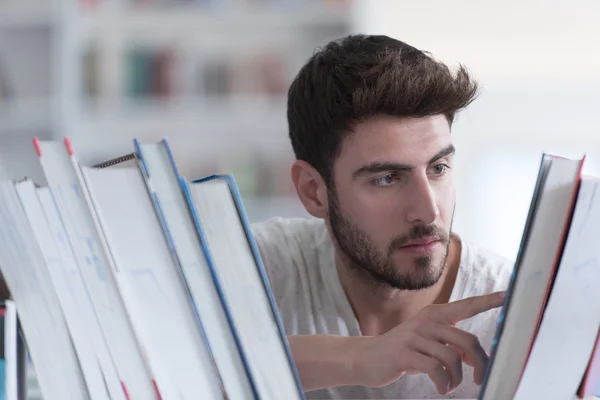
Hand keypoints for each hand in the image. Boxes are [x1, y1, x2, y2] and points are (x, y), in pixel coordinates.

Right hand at [354, 291, 504, 394]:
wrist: (369, 358)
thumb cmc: (405, 351)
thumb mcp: (429, 343)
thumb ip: (452, 346)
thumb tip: (477, 360)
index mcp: (434, 315)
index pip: (466, 305)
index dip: (487, 301)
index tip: (507, 296)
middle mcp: (426, 321)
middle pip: (467, 340)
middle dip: (480, 364)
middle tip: (479, 379)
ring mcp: (414, 336)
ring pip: (453, 358)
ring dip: (458, 379)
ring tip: (451, 386)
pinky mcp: (405, 353)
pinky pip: (436, 370)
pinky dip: (444, 384)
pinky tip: (441, 388)